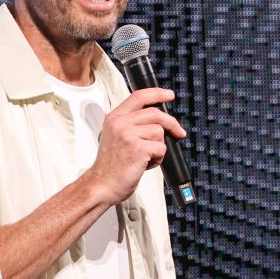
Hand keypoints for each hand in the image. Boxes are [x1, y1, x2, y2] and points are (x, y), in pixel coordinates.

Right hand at [83, 87, 186, 205]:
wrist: (101, 185)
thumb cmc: (109, 166)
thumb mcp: (114, 137)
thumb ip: (130, 124)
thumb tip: (157, 119)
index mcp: (114, 118)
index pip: (139, 96)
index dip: (157, 93)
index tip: (169, 95)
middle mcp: (120, 123)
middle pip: (155, 113)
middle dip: (171, 123)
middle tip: (178, 132)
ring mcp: (129, 135)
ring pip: (159, 132)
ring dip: (159, 147)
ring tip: (146, 157)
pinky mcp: (139, 148)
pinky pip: (161, 148)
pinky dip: (158, 159)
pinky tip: (145, 164)